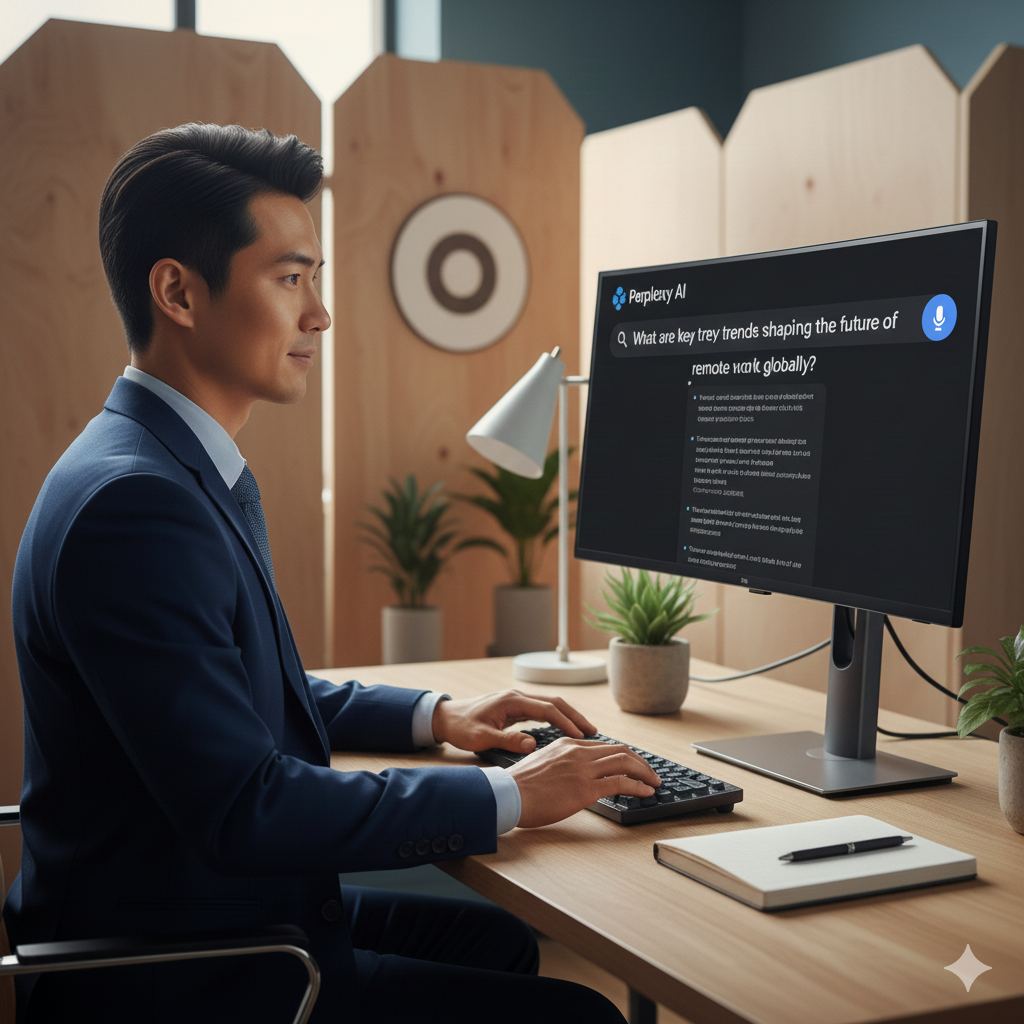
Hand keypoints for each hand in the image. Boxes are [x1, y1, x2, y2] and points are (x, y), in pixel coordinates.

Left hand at [431, 689, 596, 753]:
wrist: (446, 718)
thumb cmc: (461, 727)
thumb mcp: (481, 738)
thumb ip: (507, 740)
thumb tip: (532, 743)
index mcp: (512, 701)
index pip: (548, 709)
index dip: (567, 722)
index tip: (581, 736)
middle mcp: (517, 697)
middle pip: (554, 703)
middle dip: (575, 716)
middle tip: (593, 731)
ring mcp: (517, 701)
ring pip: (550, 705)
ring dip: (568, 716)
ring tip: (584, 731)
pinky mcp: (514, 707)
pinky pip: (542, 710)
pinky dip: (556, 718)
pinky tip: (564, 729)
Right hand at [507, 737, 661, 827]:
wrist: (508, 795)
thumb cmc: (519, 787)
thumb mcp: (543, 764)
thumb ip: (561, 763)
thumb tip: (573, 775)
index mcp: (567, 745)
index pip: (604, 746)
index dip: (623, 756)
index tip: (632, 766)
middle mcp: (577, 752)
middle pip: (619, 751)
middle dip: (639, 762)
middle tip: (650, 773)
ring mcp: (582, 769)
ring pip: (624, 763)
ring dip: (644, 772)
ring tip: (654, 782)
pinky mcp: (585, 788)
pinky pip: (620, 783)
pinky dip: (638, 786)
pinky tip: (646, 792)